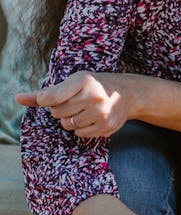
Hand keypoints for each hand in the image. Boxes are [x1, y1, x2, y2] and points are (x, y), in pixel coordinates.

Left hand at [16, 71, 140, 137]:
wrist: (128, 94)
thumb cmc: (95, 86)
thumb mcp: (73, 81)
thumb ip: (45, 92)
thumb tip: (18, 98)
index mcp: (83, 81)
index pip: (50, 97)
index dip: (45, 101)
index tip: (51, 98)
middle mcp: (93, 97)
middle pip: (57, 113)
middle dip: (61, 110)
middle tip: (75, 102)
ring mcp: (100, 113)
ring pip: (67, 125)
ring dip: (71, 120)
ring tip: (84, 110)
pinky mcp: (105, 127)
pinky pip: (79, 134)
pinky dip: (81, 128)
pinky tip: (91, 118)